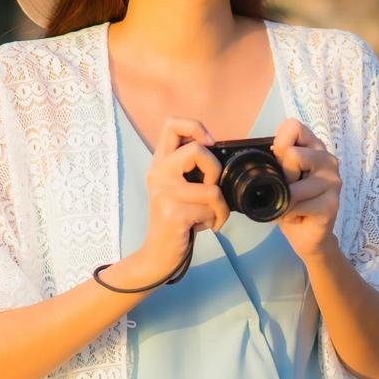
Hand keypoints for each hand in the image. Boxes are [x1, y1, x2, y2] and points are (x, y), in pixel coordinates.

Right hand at [133, 117, 230, 281]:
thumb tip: (218, 151)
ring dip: (220, 205)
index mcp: (160, 162)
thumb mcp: (179, 187)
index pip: (171, 124)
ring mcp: (163, 193)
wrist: (158, 254)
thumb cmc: (177, 218)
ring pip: (211, 187)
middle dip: (215, 170)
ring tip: (210, 215)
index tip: (209, 144)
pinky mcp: (173, 213)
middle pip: (197, 150)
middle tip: (210, 188)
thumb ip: (191, 167)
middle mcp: (158, 173)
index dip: (195, 127)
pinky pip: (211, 209)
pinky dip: (216, 219)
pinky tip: (205, 226)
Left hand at [270, 118, 341, 258]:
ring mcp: (332, 182)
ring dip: (283, 201)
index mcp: (314, 147)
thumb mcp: (280, 176)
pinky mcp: (331, 204)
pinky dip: (287, 215)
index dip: (279, 143)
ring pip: (294, 186)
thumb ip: (275, 160)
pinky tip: (296, 217)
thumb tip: (255, 154)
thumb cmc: (292, 201)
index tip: (278, 161)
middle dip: (281, 176)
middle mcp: (327, 160)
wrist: (307, 235)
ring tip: (291, 206)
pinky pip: (297, 206)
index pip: (294, 126)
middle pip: (293, 154)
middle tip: (287, 188)